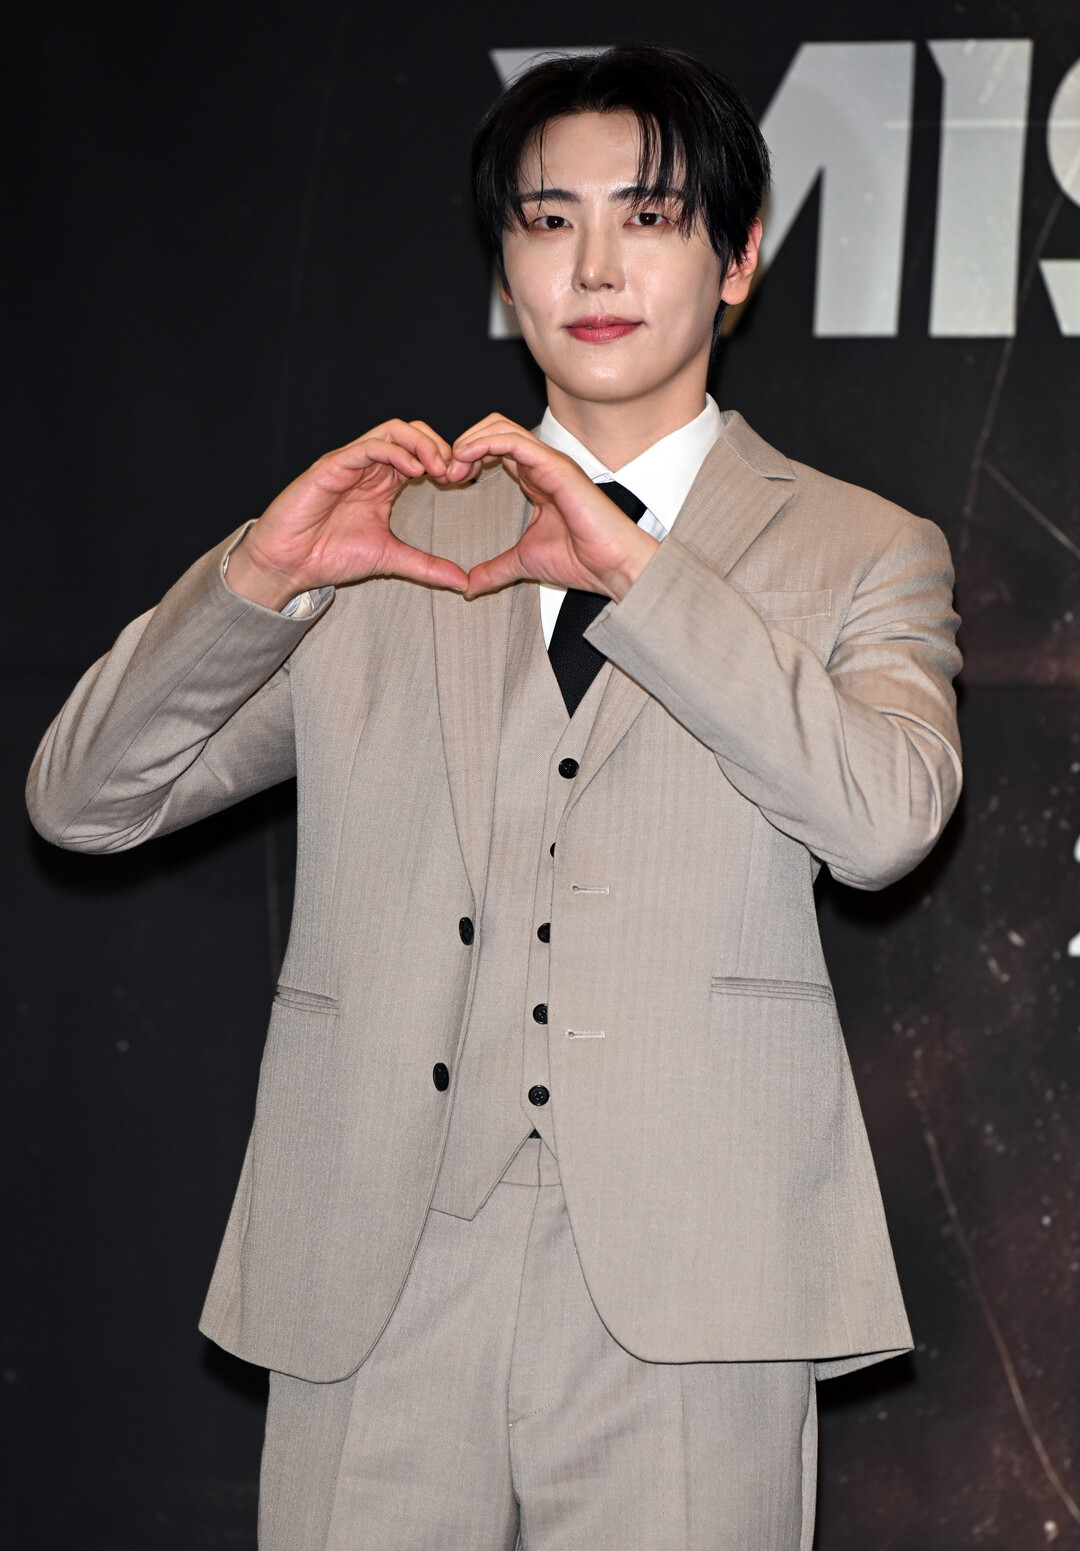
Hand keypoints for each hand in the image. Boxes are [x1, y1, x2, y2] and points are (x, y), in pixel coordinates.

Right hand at [225, 420, 468, 609]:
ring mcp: (350, 462)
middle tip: (455, 472)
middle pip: (412, 432)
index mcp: (384, 482)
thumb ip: (427, 567)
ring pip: (393, 430)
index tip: (465, 481)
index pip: (422, 452)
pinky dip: (395, 452)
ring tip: (439, 468)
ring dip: (422, 443)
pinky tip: (413, 471)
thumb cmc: (330, 556)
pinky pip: (367, 446)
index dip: (447, 460)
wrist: (289, 565)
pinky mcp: (331, 465)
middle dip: (439, 446)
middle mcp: (369, 467)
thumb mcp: (390, 559)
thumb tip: (464, 583)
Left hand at [450, 415, 659, 601]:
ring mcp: (550, 461)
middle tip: (446, 473)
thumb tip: (469, 587)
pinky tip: (465, 459)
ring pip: (501, 426)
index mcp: (535, 479)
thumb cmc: (581, 561)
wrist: (611, 568)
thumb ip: (495, 570)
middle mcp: (542, 464)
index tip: (449, 481)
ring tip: (453, 467)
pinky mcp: (555, 465)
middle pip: (494, 427)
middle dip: (464, 444)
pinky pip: (513, 440)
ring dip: (468, 442)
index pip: (495, 448)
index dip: (467, 458)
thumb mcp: (523, 563)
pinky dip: (483, 443)